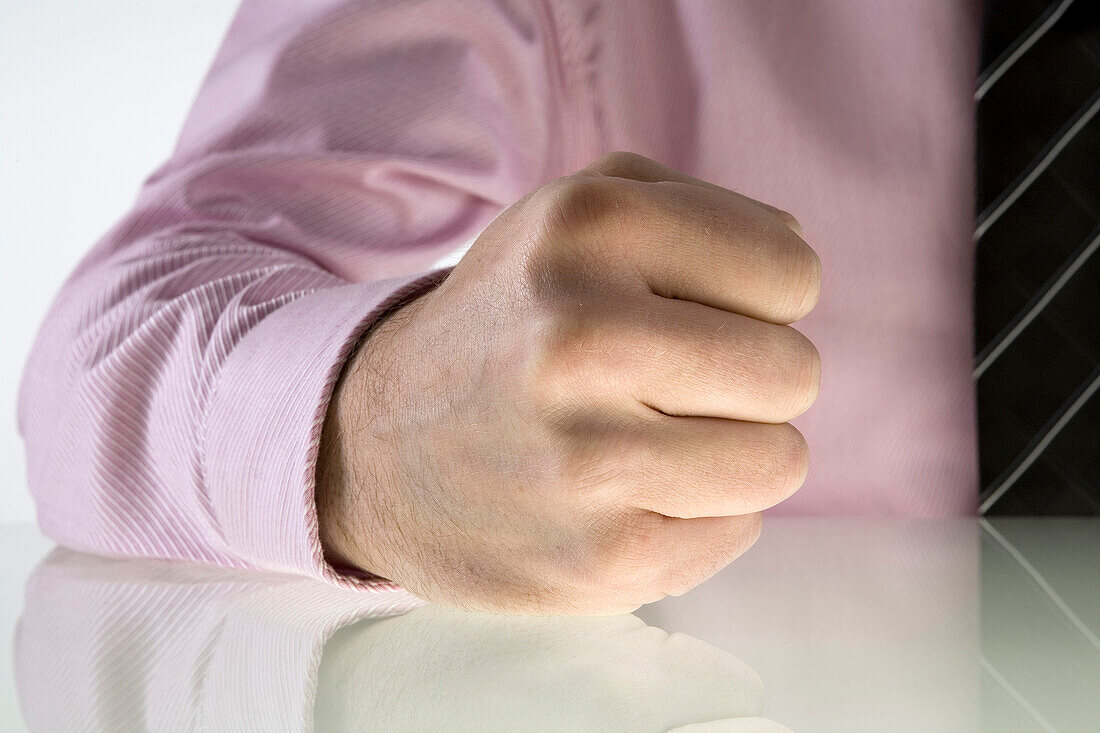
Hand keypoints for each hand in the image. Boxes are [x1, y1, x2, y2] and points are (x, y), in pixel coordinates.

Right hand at [316, 152, 820, 613]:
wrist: (372, 446)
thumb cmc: (506, 324)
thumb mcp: (568, 215)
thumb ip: (692, 205)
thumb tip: (797, 250)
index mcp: (587, 229)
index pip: (792, 272)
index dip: (757, 296)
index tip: (696, 312)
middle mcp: (582, 337)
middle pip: (794, 371)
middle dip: (750, 379)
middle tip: (675, 386)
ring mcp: (588, 459)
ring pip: (780, 460)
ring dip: (734, 451)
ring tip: (654, 441)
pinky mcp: (599, 560)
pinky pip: (738, 531)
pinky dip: (698, 514)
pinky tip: (623, 496)